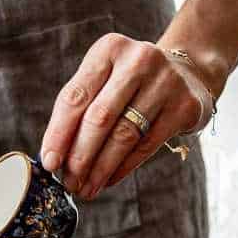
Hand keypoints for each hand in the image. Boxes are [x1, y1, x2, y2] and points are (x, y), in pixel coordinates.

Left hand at [40, 33, 213, 198]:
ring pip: (123, 135)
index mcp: (108, 49)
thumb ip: (78, 112)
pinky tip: (108, 180)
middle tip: (69, 182)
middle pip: (99, 118)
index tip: (49, 163)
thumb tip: (52, 157)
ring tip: (86, 188)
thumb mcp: (102, 82)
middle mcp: (139, 59)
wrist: (188, 75)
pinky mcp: (185, 106)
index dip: (58, 133)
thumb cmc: (128, 84)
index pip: (75, 97)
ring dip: (100, 168)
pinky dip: (122, 167)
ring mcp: (166, 81)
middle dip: (79, 156)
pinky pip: (146, 145)